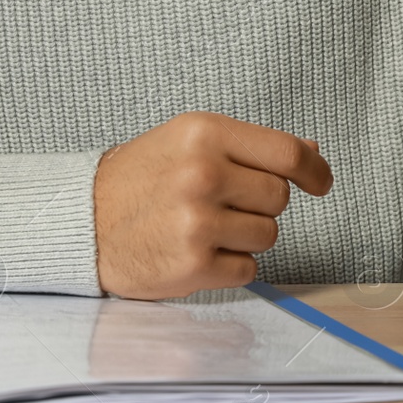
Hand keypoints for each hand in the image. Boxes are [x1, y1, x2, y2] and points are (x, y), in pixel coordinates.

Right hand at [92, 112, 333, 299]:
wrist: (81, 221)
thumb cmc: (142, 179)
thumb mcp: (190, 142)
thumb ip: (251, 148)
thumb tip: (312, 154)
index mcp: (204, 133)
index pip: (286, 153)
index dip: (313, 170)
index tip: (320, 183)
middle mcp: (202, 174)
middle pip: (278, 198)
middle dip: (259, 205)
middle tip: (220, 204)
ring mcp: (197, 222)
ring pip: (268, 235)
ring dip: (245, 237)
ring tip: (203, 227)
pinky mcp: (193, 265)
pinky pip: (248, 269)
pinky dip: (229, 266)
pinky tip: (196, 251)